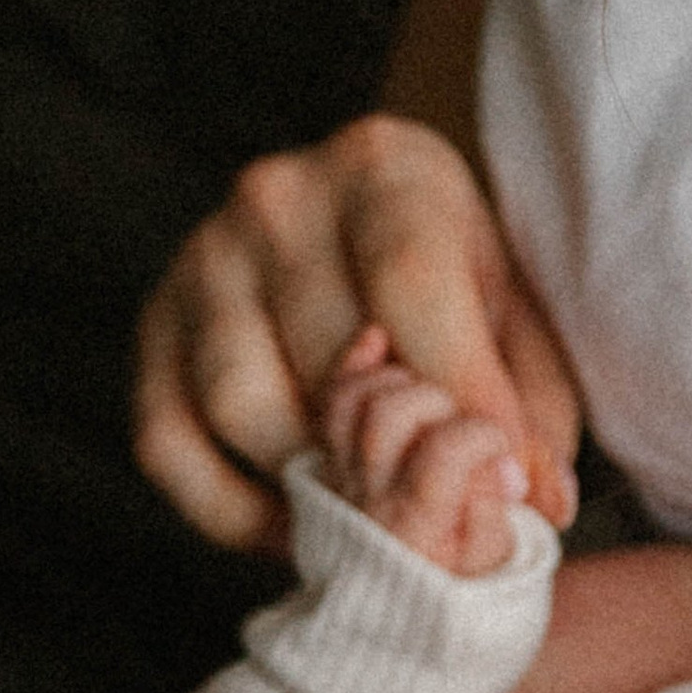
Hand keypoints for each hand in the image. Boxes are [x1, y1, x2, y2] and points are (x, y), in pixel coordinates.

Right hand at [133, 120, 581, 557]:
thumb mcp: (518, 313)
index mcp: (382, 167)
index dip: (461, 394)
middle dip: (390, 451)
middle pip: (323, 355)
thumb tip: (538, 502)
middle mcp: (276, 198)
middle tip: (441, 507)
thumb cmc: (461, 274)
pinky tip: (295, 525)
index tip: (507, 480)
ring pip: (240, 405)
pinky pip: (167, 442)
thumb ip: (534, 402)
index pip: (410, 284)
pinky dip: (228, 509)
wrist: (375, 223)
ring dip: (309, 480)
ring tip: (372, 512)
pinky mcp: (153, 324)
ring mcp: (201, 258)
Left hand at [317, 326, 531, 576]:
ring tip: (433, 397)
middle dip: (440, 401)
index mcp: (419, 529)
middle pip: (390, 413)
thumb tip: (508, 472)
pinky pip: (328, 398)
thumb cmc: (460, 594)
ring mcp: (343, 476)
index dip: (486, 435)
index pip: (446, 450)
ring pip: (352, 398)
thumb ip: (500, 511)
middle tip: (465, 426)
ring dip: (397, 380)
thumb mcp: (499, 564)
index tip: (506, 452)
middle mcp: (370, 498)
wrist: (395, 627)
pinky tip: (380, 340)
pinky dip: (354, 361)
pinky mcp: (332, 458)